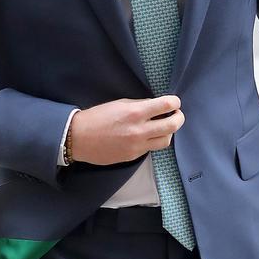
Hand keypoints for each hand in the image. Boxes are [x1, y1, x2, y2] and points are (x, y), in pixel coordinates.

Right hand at [70, 96, 184, 164]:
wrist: (78, 139)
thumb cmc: (97, 117)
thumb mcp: (120, 104)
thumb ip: (141, 105)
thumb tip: (157, 106)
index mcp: (135, 113)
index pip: (167, 105)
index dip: (175, 102)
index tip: (174, 102)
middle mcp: (139, 131)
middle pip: (173, 126)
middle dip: (179, 117)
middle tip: (176, 114)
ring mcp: (137, 146)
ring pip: (166, 141)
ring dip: (169, 132)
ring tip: (162, 126)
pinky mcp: (133, 156)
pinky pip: (152, 148)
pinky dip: (153, 140)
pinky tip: (147, 135)